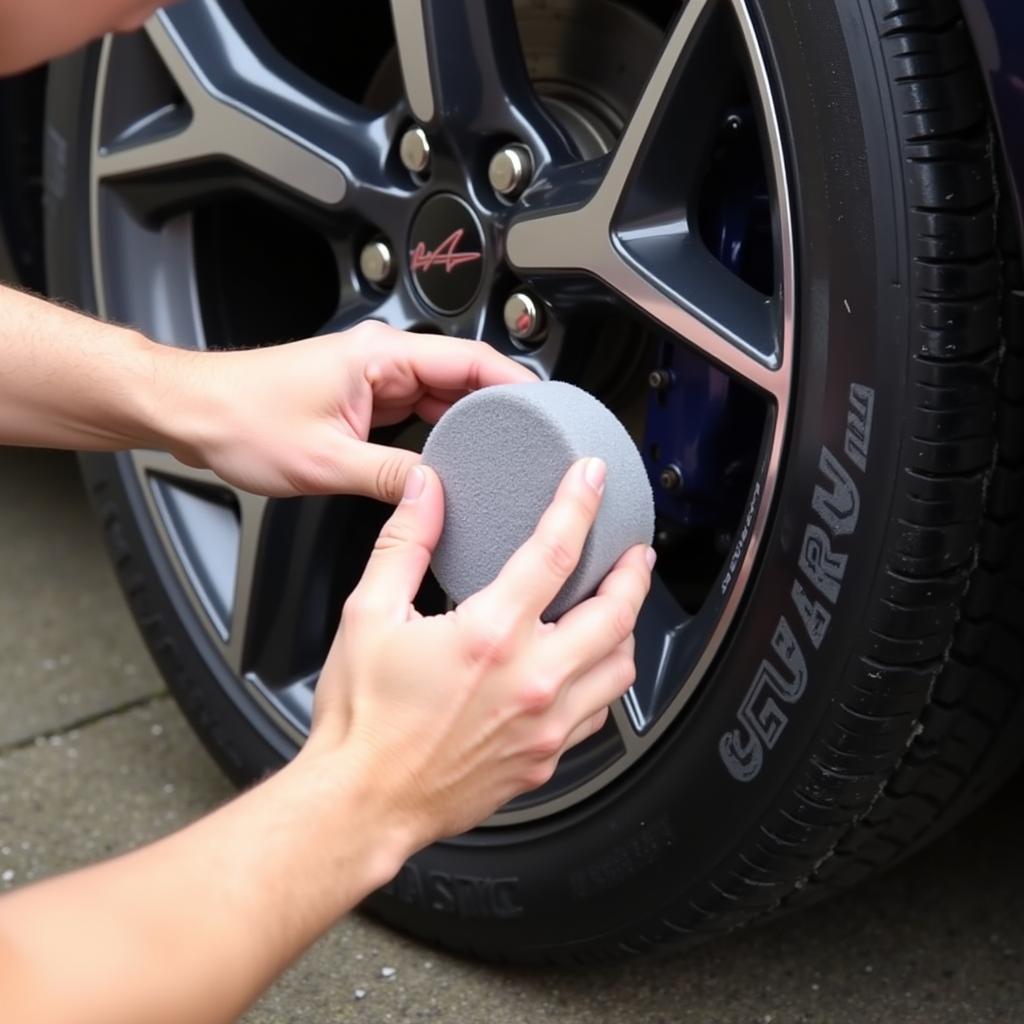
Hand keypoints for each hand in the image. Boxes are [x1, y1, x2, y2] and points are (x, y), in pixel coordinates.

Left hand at [164, 321, 535, 499]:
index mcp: (381, 356)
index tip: (546, 410)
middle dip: (499, 411)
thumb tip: (437, 491)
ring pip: (441, 398)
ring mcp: (371, 380)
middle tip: (531, 444)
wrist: (193, 413)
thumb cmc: (241, 418)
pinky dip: (438, 435)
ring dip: (468, 425)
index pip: (470, 360)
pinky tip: (450, 462)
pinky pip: (416, 414)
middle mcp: (381, 360)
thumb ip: (393, 478)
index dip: (515, 385)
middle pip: (462, 379)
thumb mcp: (327, 462)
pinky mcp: (361, 400)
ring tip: (498, 457)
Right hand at [307, 457, 654, 849]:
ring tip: (617, 608)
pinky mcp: (545, 760)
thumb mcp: (368, 614)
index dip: (581, 504)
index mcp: (490, 635)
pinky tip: (588, 668)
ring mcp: (545, 726)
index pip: (556, 551)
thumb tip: (425, 493)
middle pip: (616, 613)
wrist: (363, 802)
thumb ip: (405, 544)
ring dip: (626, 629)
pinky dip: (604, 680)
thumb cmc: (362, 720)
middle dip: (633, 573)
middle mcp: (531, 680)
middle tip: (634, 552)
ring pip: (620, 667)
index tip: (593, 480)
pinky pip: (599, 713)